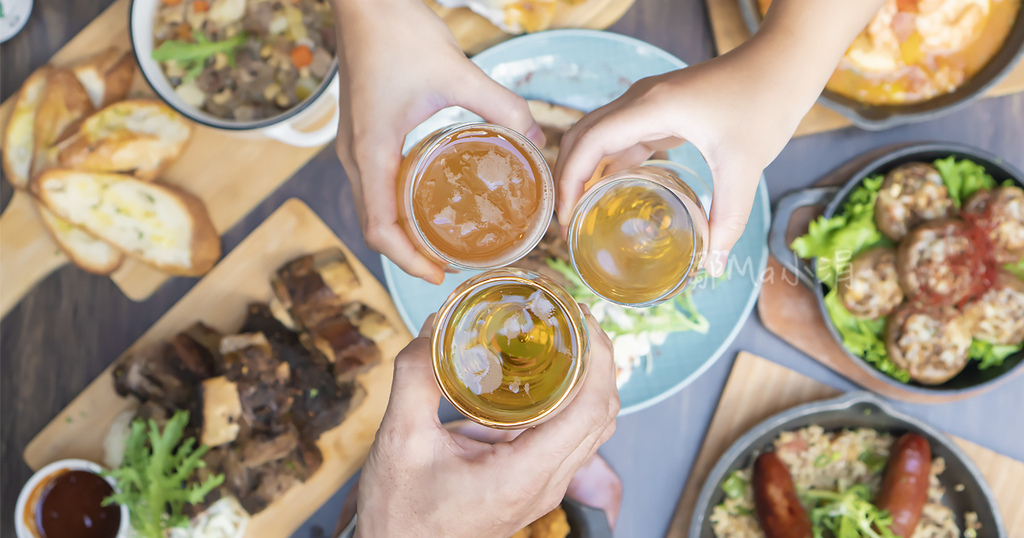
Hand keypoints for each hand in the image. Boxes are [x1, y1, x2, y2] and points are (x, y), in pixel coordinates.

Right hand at [332, 0, 543, 284]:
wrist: (363, 0)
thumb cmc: (398, 33)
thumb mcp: (458, 73)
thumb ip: (501, 106)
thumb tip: (539, 137)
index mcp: (371, 151)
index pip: (380, 228)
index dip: (408, 260)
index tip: (440, 275)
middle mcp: (355, 155)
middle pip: (373, 224)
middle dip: (408, 253)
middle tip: (448, 265)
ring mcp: (354, 144)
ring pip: (372, 206)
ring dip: (401, 231)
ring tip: (440, 242)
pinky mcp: (361, 131)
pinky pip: (375, 183)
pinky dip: (397, 204)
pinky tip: (430, 199)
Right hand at [354, 310, 618, 536]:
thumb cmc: (399, 513)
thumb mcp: (400, 439)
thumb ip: (416, 377)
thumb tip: (435, 324)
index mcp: (523, 476)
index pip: (589, 411)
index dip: (598, 358)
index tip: (582, 318)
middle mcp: (545, 484)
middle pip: (601, 415)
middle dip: (598, 360)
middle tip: (574, 318)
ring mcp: (544, 487)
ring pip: (592, 427)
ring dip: (590, 379)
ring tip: (567, 337)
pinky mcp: (533, 483)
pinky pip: (570, 436)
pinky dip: (571, 399)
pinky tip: (545, 372)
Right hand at [555, 0, 883, 275]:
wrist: (783, 63)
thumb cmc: (764, 101)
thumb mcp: (745, 165)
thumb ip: (728, 216)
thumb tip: (716, 264)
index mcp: (651, 107)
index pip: (588, 142)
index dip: (569, 181)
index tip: (566, 218)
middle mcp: (640, 100)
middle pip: (581, 137)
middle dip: (566, 179)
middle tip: (567, 223)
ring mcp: (649, 103)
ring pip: (598, 137)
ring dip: (585, 171)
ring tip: (582, 213)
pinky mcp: (661, 110)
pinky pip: (622, 138)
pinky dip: (609, 165)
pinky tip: (613, 194)